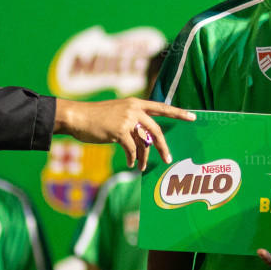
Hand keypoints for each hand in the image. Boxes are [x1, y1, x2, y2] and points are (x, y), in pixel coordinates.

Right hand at [54, 98, 194, 170]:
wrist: (77, 116)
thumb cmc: (96, 118)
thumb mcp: (117, 115)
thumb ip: (133, 123)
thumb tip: (145, 141)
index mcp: (136, 103)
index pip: (161, 107)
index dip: (178, 113)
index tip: (193, 117)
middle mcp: (134, 109)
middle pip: (156, 130)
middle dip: (163, 146)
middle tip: (168, 158)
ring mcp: (127, 119)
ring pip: (144, 142)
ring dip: (144, 157)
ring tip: (142, 166)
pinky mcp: (119, 131)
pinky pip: (132, 149)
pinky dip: (132, 158)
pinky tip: (131, 164)